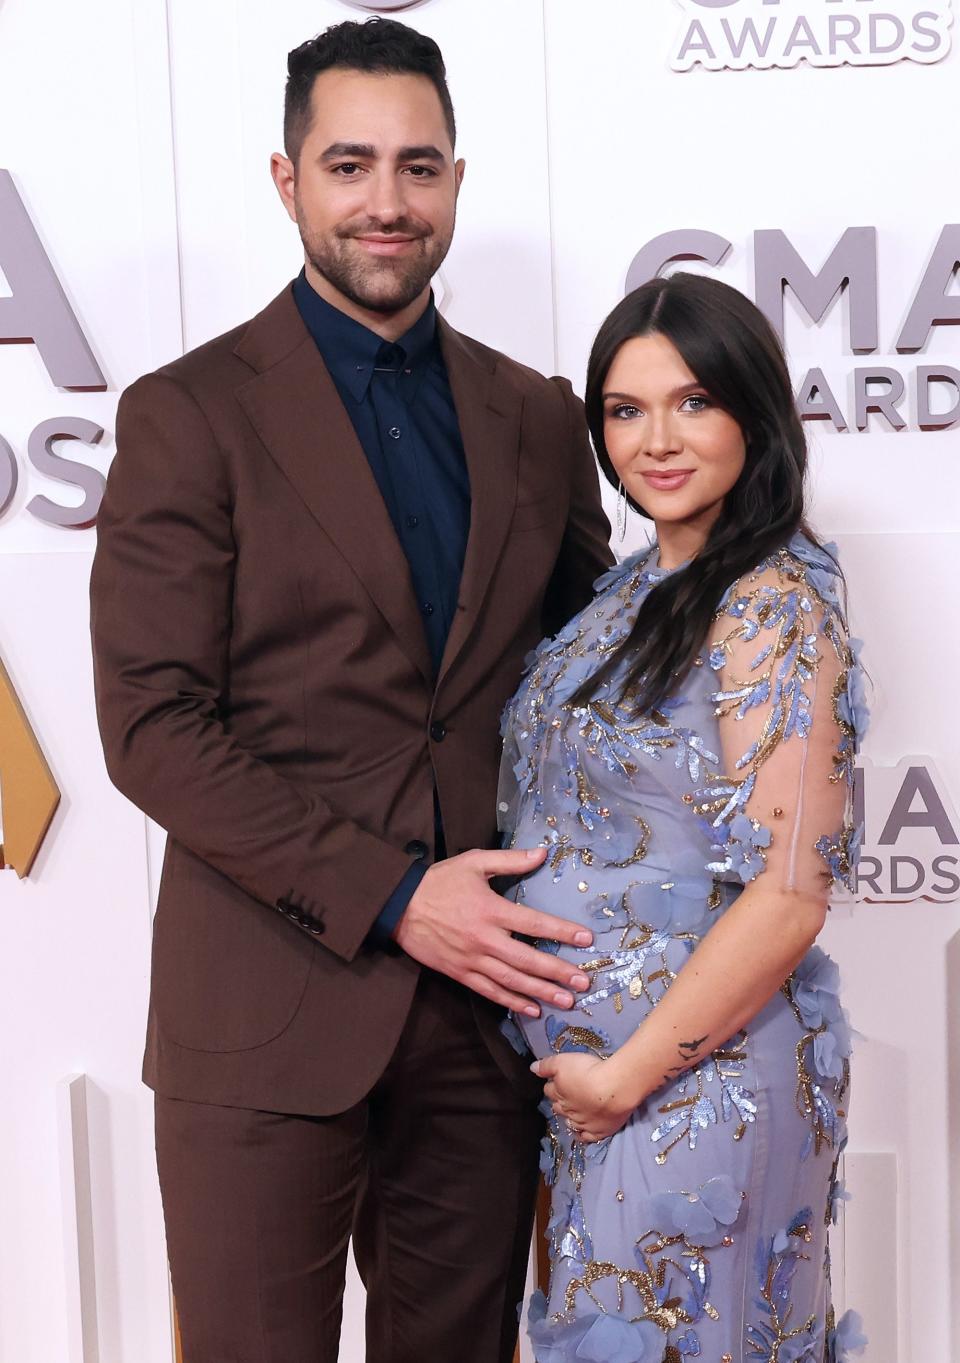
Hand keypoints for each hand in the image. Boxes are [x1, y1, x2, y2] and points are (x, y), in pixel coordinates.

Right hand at [393, 847, 592, 1015]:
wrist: (398, 906)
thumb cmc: (439, 881)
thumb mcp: (473, 862)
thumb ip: (510, 860)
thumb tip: (542, 854)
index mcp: (490, 909)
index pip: (533, 923)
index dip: (561, 931)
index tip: (586, 939)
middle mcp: (484, 938)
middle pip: (527, 959)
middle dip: (557, 972)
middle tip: (583, 982)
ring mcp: (471, 959)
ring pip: (511, 980)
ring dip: (540, 991)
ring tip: (566, 1001)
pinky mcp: (459, 973)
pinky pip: (489, 991)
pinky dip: (511, 1001)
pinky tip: (531, 1008)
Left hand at [531, 1052, 637, 1143]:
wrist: (613, 1089)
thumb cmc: (587, 1072)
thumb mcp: (563, 1061)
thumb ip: (546, 1065)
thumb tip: (532, 1069)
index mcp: (559, 1093)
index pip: (549, 1090)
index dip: (553, 1084)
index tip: (556, 1081)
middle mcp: (568, 1110)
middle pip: (558, 1107)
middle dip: (559, 1101)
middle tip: (565, 1095)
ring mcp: (582, 1123)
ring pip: (570, 1122)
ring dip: (569, 1117)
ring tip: (572, 1113)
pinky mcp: (598, 1132)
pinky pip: (586, 1137)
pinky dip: (581, 1135)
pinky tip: (580, 1133)